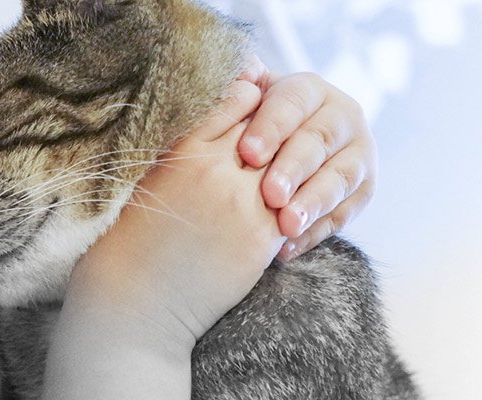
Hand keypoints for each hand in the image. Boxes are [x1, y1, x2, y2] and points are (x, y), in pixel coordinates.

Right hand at [45, 80, 281, 397]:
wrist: (135, 303)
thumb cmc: (128, 242)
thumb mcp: (146, 179)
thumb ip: (180, 148)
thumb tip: (210, 127)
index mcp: (181, 150)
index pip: (233, 100)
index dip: (248, 98)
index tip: (252, 103)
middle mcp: (215, 170)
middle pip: (266, 127)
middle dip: (275, 126)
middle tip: (276, 133)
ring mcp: (244, 203)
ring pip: (286, 163)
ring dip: (290, 161)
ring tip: (281, 169)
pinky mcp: (262, 237)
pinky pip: (294, 204)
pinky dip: (295, 198)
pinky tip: (287, 201)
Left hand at [236, 70, 377, 260]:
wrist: (275, 150)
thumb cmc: (246, 124)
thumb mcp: (240, 101)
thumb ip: (237, 85)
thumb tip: (239, 68)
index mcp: (308, 89)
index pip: (293, 103)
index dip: (271, 127)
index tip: (247, 153)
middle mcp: (342, 116)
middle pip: (319, 141)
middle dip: (293, 169)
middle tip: (270, 195)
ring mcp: (358, 154)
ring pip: (340, 178)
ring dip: (313, 203)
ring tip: (285, 226)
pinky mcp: (363, 190)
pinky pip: (344, 214)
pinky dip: (316, 233)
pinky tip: (287, 249)